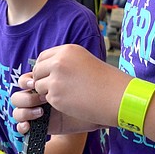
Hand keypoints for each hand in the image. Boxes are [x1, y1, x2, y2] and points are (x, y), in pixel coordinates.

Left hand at [11, 44, 127, 132]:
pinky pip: (47, 99)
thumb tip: (45, 68)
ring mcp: (56, 79)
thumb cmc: (105, 81)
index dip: (44, 68)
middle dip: (42, 80)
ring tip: (67, 95)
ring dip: (48, 92)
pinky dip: (55, 102)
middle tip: (55, 88)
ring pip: (39, 86)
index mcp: (67, 50)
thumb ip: (65, 62)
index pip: (42, 57)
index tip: (50, 76)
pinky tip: (70, 102)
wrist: (117, 96)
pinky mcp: (56, 96)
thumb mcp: (84, 61)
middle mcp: (59, 62)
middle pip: (37, 71)